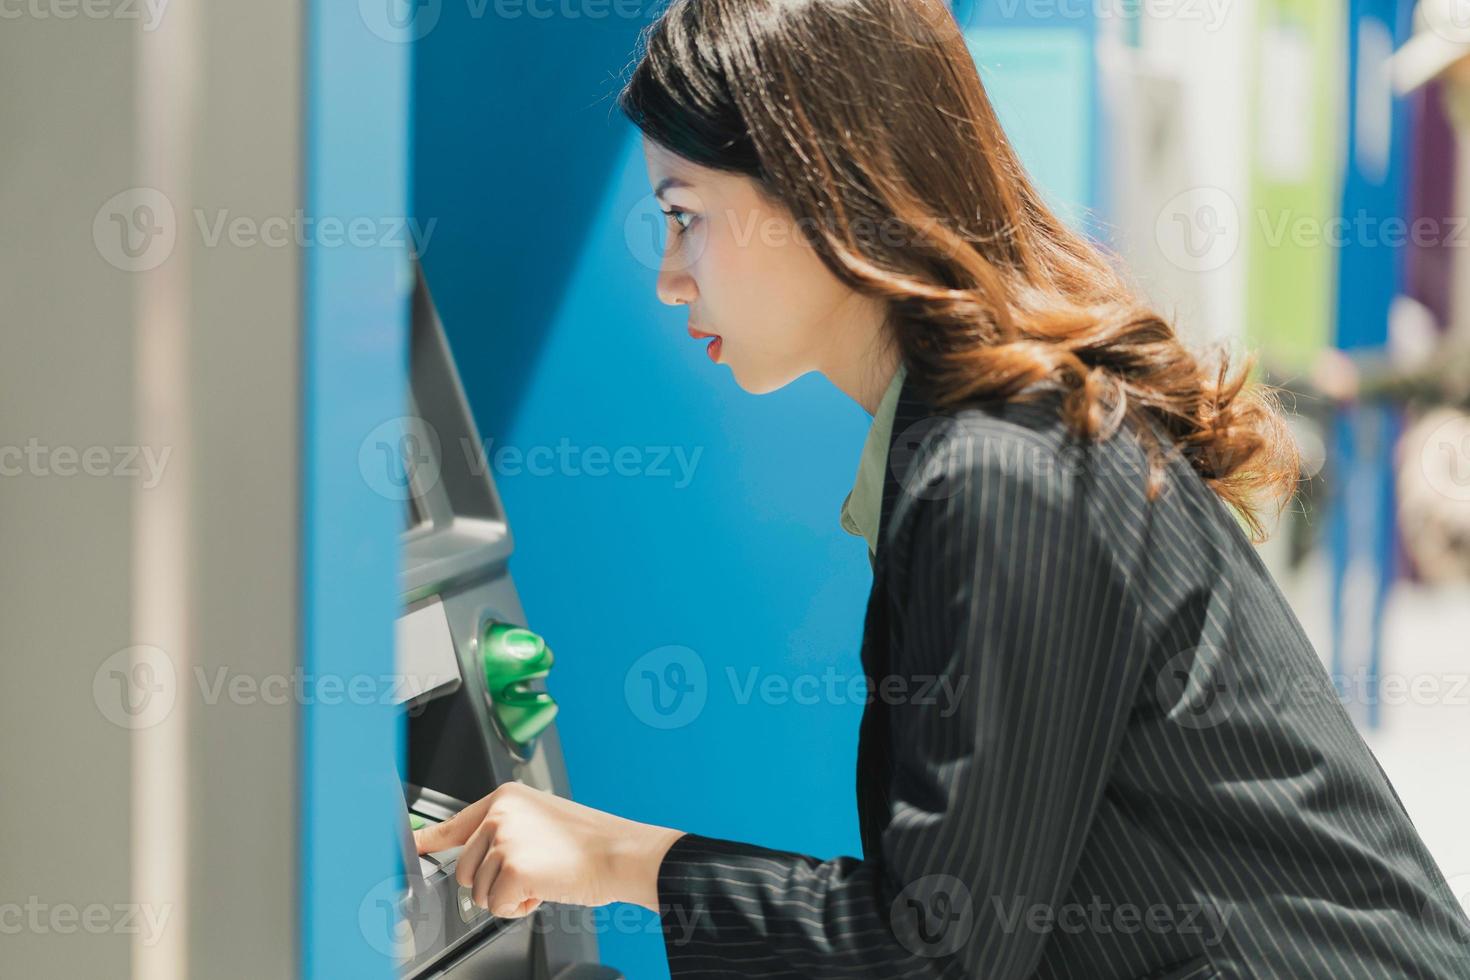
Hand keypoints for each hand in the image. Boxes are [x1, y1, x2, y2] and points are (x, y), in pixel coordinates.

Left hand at [413, 780, 684, 917]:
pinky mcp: (511, 868)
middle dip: (494, 883)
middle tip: (530, 875)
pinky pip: (499, 905)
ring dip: (509, 896)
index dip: (429, 840)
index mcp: (506, 797)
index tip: (411, 843)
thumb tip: (478, 857)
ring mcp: (503, 839)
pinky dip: (520, 908)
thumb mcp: (541, 821)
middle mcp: (499, 814)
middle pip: (466, 869)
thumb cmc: (590, 841)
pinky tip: (544, 891)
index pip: (455, 823)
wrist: (620, 853)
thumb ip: (505, 832)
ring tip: (543, 879)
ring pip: (481, 891)